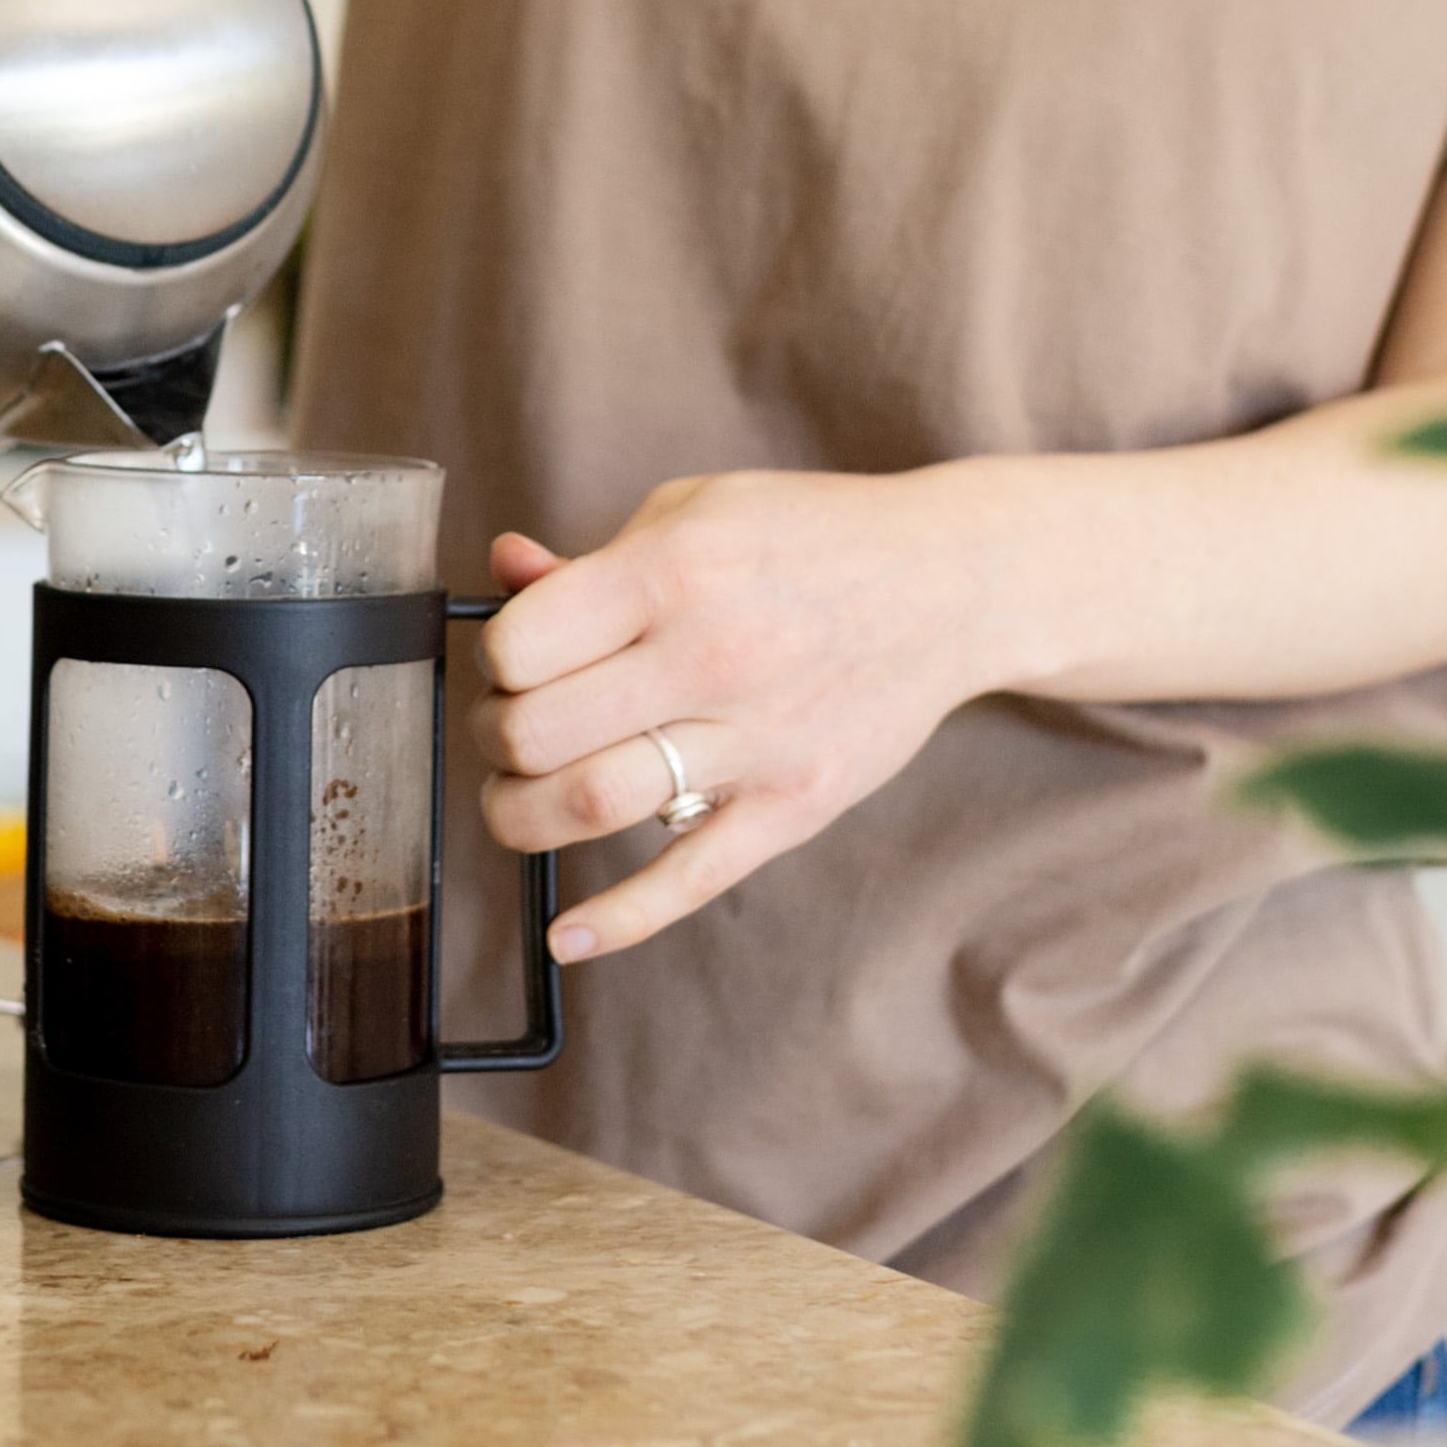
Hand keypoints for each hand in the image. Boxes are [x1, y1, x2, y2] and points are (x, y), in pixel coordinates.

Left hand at [471, 473, 977, 963]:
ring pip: (590, 808)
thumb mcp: (695, 510)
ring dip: (523, 817)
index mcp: (673, 571)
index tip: (514, 661)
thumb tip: (502, 575)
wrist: (950, 581)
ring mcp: (756, 741)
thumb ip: (593, 560)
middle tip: (509, 729)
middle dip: (495, 739)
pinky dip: (617, 920)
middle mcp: (711, 657)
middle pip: (538, 735)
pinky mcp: (795, 805)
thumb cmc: (811, 538)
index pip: (520, 646)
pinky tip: (566, 935)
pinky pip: (691, 881)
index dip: (495, 661)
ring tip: (523, 797)